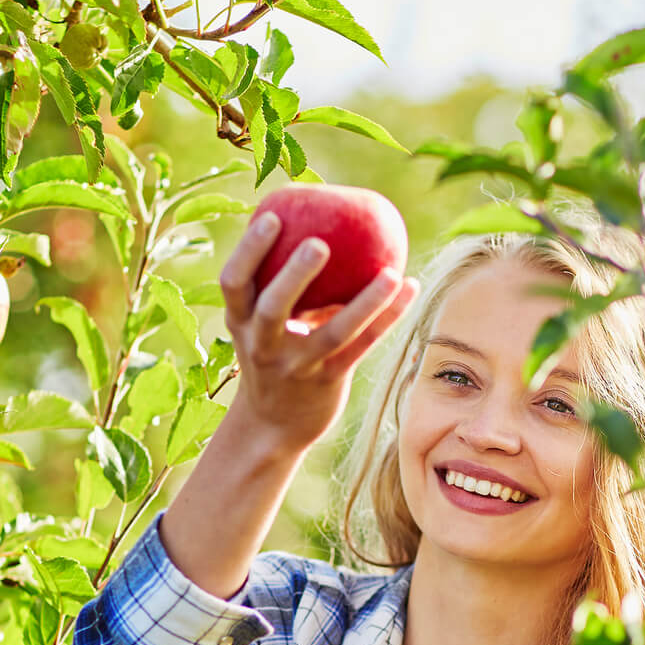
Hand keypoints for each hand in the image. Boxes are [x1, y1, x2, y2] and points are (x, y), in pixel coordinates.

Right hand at [218, 210, 418, 448]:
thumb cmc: (273, 356)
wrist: (272, 427)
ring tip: (391, 272)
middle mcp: (263, 347)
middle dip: (293, 276)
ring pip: (333, 332)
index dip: (249, 250)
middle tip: (320, 243)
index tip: (272, 217)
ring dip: (365, 302)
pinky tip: (410, 287)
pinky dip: (387, 318)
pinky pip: (362, 347)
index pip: (234, 283)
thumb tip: (312, 218)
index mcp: (240, 324)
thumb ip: (278, 283)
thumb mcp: (263, 324)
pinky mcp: (327, 382)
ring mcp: (296, 367)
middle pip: (273, 308)